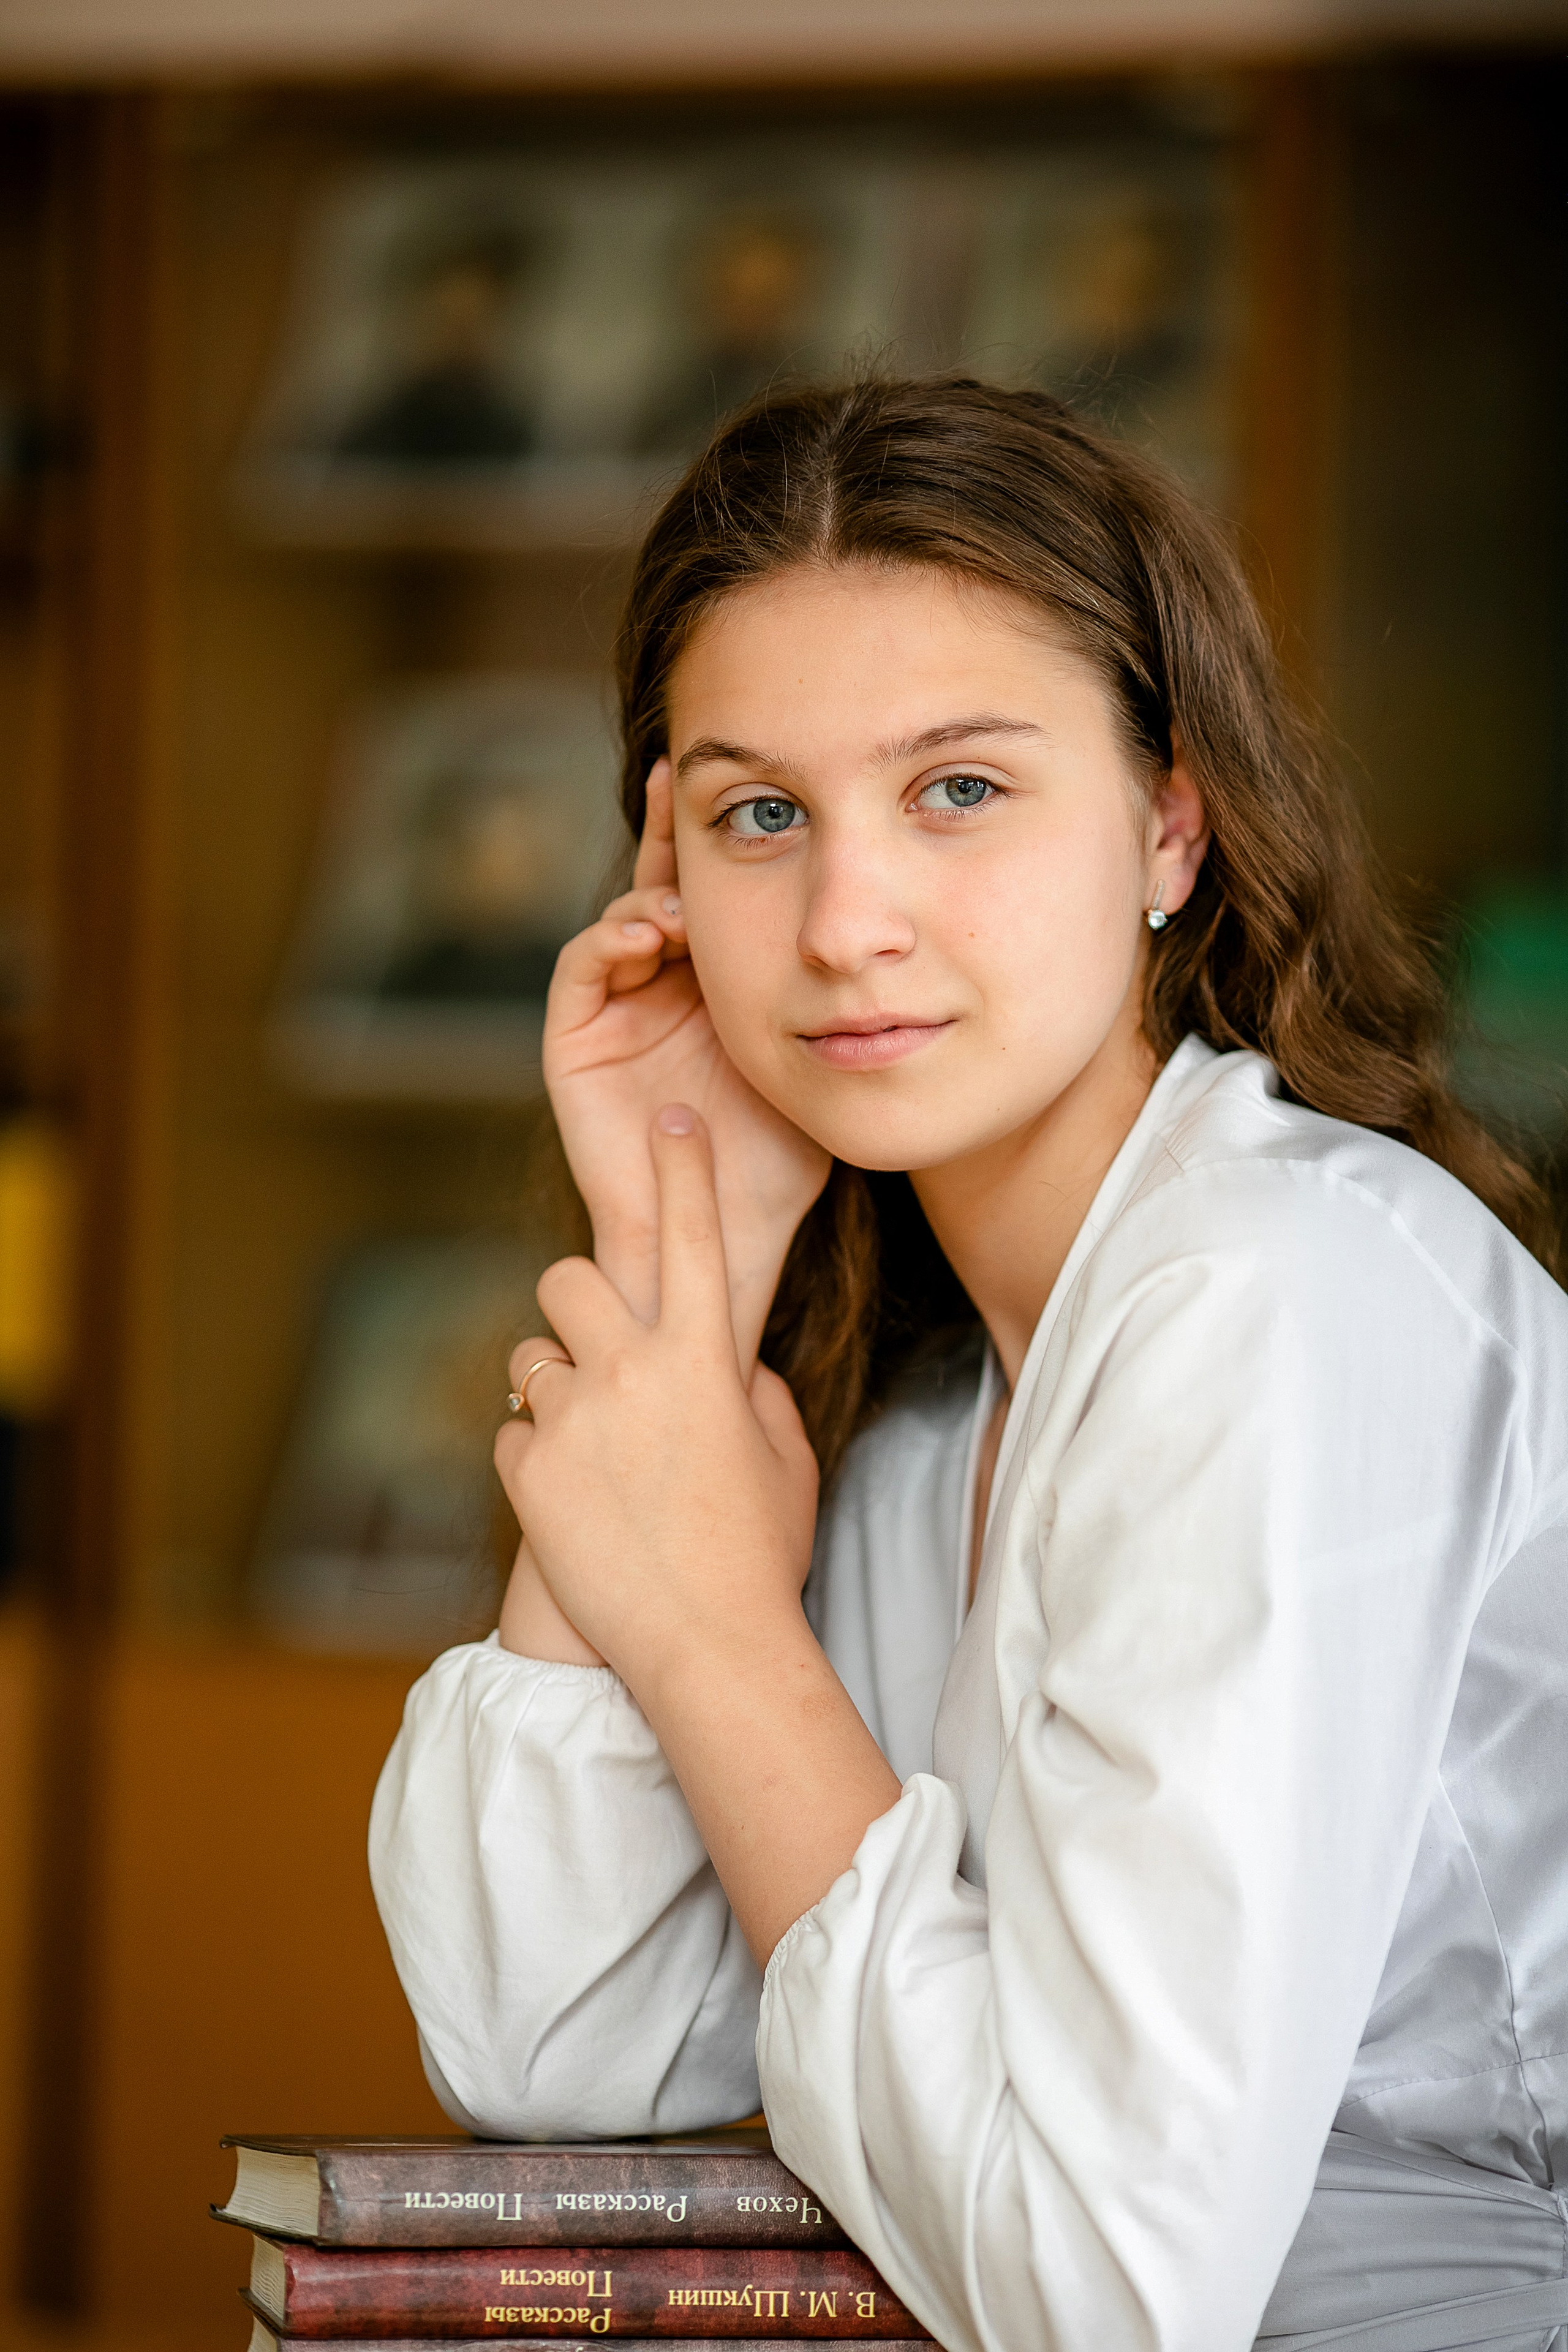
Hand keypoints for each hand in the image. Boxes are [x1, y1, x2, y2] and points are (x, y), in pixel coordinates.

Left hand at [494, 1105, 899, 1965]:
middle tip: (599, 1351)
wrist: (707, 1647)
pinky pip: (514, 1438)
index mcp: (705, 1360)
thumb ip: (751, 1390)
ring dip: (554, 1389)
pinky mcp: (527, 1473)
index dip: (682, 1167)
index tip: (673, 1116)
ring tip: (593, 1451)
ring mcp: (572, 1422)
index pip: (691, 1236)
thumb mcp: (784, 1458)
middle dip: (577, 1307)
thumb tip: (723, 1363)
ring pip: (530, 1358)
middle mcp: (632, 1374)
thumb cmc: (759, 1553)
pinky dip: (538, 1462)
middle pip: (567, 1278)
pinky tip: (578, 1506)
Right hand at [543, 759, 829, 1369]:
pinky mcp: (574, 1045)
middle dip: (670, 837)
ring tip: (680, 905)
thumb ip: (841, 1006)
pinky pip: (579, 971)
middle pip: (660, 889)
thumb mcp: (825, 1065)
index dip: (727, 840)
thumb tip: (895, 940)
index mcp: (718, 986)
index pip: (719, 896)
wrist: (719, 1240)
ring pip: (619, 920)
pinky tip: (646, 933)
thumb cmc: (776, 1170)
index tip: (746, 784)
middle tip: (679, 782)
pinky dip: (605, 939)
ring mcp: (616, 1015)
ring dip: (646, 899)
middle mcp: (662, 990)